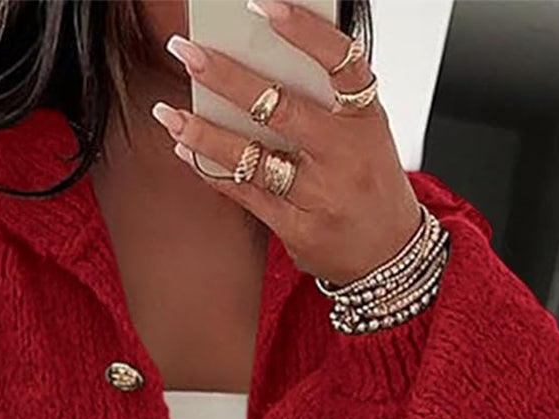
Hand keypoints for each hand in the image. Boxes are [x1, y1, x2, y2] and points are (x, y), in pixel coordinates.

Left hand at [151, 0, 422, 285]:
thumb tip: (260, 60)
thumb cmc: (368, 181)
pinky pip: (245, 194)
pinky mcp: (298, 229)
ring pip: (253, 156)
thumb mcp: (364, 132)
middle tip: (187, 53)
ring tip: (168, 112)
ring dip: (204, 133)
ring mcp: (320, 195)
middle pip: (280, 108)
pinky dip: (212, 171)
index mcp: (365, 117)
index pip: (339, 61)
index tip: (262, 6)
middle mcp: (344, 153)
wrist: (389, 254)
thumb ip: (324, 101)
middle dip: (227, 78)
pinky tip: (187, 151)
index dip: (303, 30)